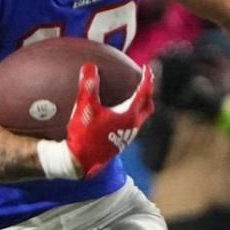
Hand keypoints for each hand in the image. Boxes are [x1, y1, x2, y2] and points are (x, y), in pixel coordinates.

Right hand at [63, 62, 155, 176]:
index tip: (147, 67)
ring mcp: (127, 136)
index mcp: (129, 115)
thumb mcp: (85, 108)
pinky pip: (132, 124)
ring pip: (141, 117)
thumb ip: (88, 86)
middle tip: (144, 81)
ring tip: (133, 94)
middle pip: (148, 106)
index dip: (147, 78)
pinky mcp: (120, 142)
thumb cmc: (84, 136)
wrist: (81, 163)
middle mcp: (132, 126)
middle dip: (149, 92)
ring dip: (141, 104)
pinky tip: (118, 113)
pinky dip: (131, 114)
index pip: (144, 92)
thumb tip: (90, 66)